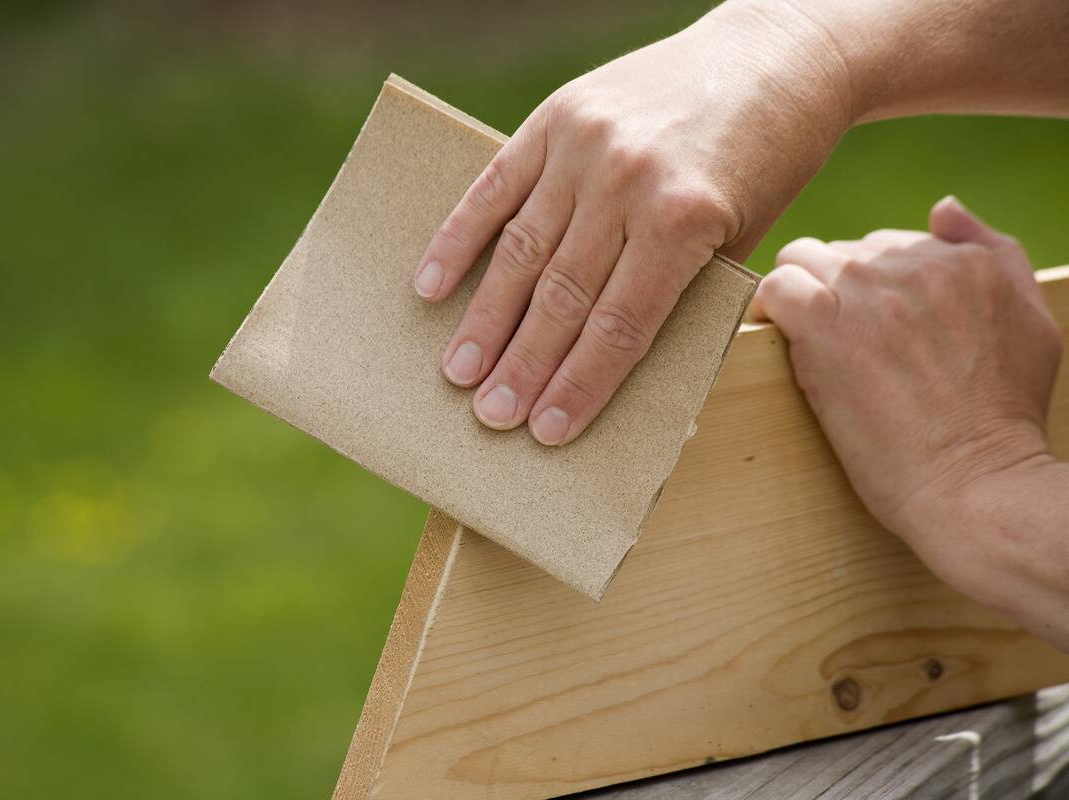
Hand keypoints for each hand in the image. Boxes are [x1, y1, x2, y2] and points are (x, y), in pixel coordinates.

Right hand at [414, 1, 852, 444]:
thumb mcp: (745, 235)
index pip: (620, 325)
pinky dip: (459, 237)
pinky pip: (496, 186)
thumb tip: (615, 363)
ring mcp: (587, 146)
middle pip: (563, 295)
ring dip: (487, 317)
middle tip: (491, 416)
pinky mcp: (558, 117)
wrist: (775, 55)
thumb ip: (681, 291)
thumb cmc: (769, 159)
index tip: (547, 430)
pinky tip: (433, 286)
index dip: (580, 384)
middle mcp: (629, 183)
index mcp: (686, 220)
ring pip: (523, 249)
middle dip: (525, 364)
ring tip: (459, 372)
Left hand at [749, 197, 1061, 589]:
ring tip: (808, 341)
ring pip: (802, 259)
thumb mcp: (1031, 322)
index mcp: (963, 259)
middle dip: (836, 291)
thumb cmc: (1002, 416)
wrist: (974, 480)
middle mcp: (914, 264)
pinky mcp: (824, 327)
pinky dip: (769, 308)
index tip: (871, 330)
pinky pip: (775, 287)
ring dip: (799, 295)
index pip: (889, 245)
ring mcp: (867, 293)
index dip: (871, 290)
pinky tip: (781, 338)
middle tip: (842, 344)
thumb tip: (943, 207)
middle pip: (843, 252)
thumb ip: (993, 252)